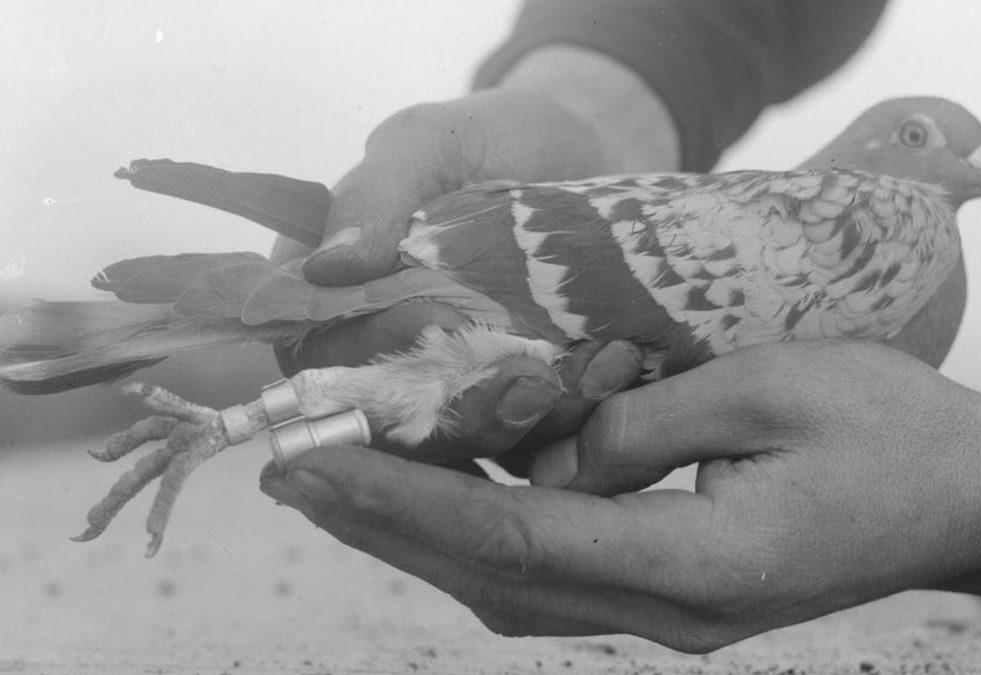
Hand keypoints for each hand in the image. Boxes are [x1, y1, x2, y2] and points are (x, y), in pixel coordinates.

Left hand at [260, 342, 980, 650]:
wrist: (970, 499)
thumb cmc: (893, 429)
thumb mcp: (771, 389)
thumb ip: (644, 421)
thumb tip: (548, 449)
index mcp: (702, 564)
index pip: (520, 540)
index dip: (410, 506)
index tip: (320, 469)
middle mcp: (673, 612)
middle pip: (498, 579)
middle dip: (389, 528)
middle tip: (298, 472)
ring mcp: (675, 615)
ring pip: (517, 588)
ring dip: (427, 536)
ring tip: (347, 481)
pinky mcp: (679, 594)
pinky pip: (557, 573)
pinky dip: (486, 534)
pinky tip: (450, 490)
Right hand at [270, 47, 675, 461]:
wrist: (592, 149)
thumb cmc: (495, 138)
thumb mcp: (431, 142)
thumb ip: (376, 194)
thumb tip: (326, 267)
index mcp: (335, 295)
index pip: (315, 358)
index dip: (363, 358)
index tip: (431, 322)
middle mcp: (386, 355)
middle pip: (394, 420)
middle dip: (460, 408)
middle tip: (526, 375)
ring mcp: (455, 388)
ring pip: (466, 441)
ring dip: (522, 417)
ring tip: (577, 371)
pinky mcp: (521, 406)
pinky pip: (535, 438)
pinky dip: (570, 413)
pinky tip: (609, 370)